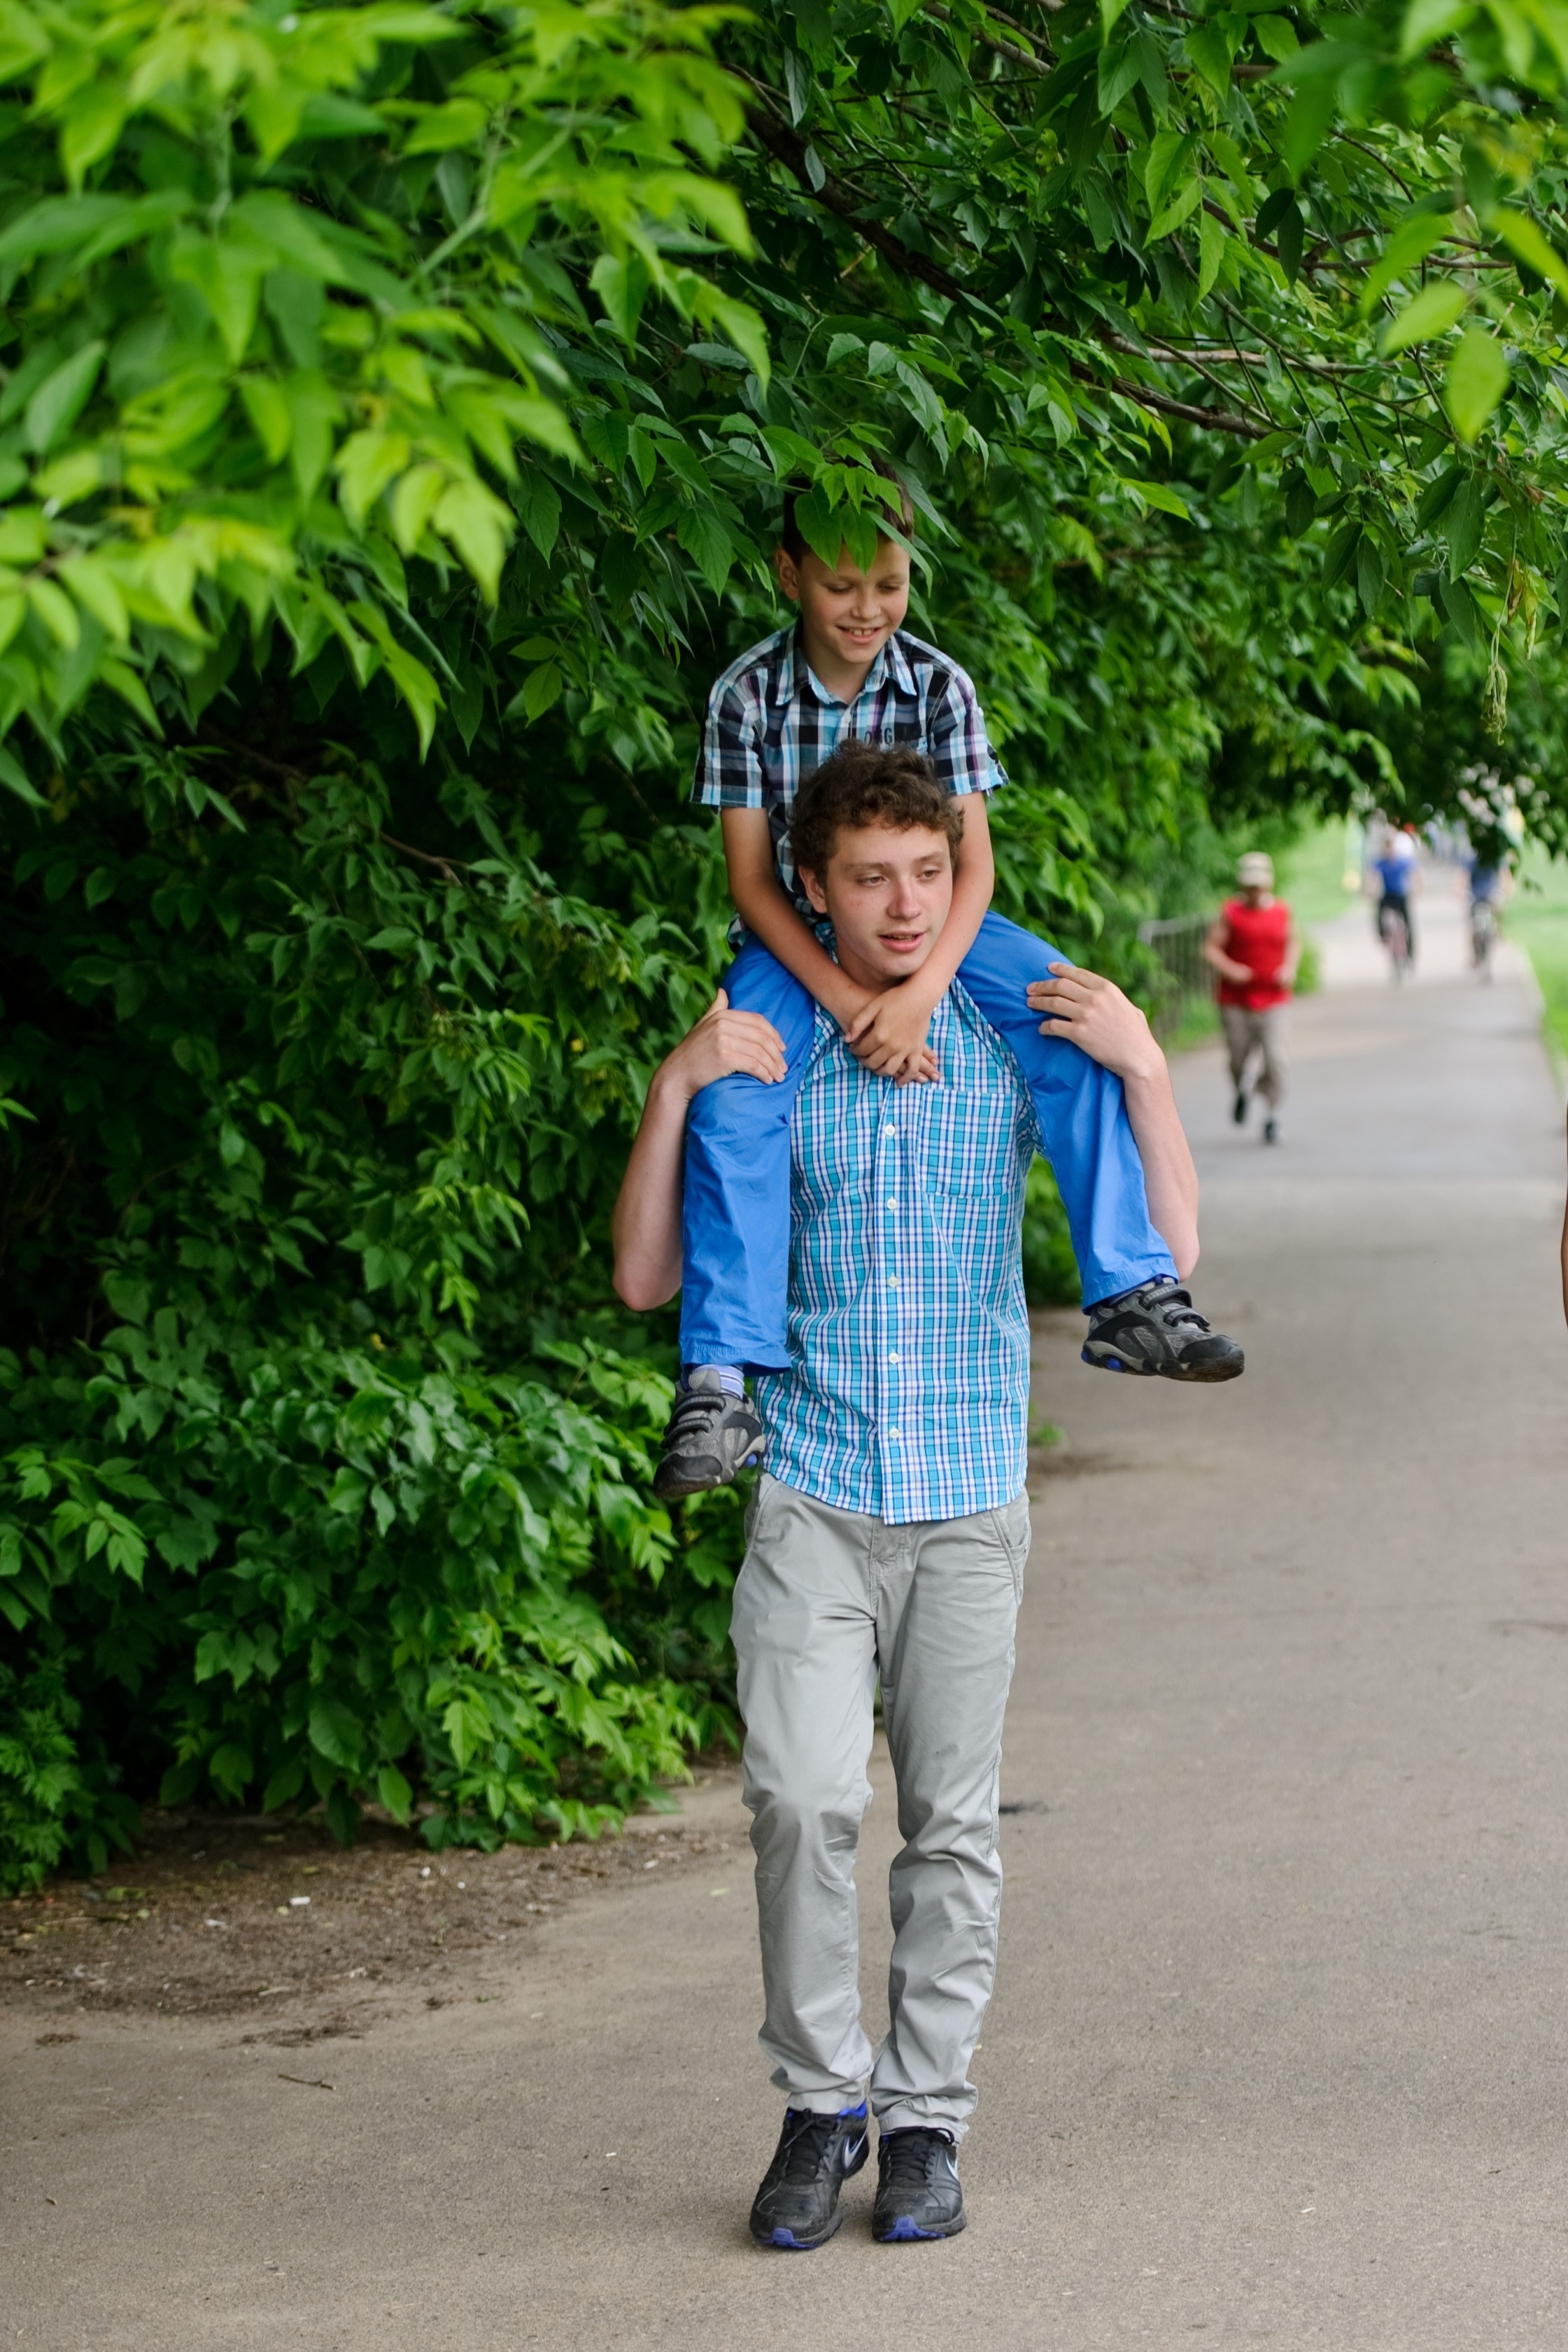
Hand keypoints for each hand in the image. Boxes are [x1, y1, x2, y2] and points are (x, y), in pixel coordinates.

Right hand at [659, 990, 787, 1101]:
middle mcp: (723, 1024)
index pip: (758, 1021)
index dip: (774, 1035)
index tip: (782, 1048)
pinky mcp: (724, 1057)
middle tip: (783, 1067)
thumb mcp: (702, 1025)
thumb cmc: (692, 1053)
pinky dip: (763, 1073)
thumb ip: (715, 1008)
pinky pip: (753, 1064)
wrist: (676, 1075)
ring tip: (778, 1077)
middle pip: (762, 1037)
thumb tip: (723, 991)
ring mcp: (723, 1040)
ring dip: (773, 1066)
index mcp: (722, 1015)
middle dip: (777, 1054)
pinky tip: (767, 1080)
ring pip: (759, 1052)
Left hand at [844, 985, 937, 1083]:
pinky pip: (912, 1069)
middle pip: (873, 1062)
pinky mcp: (917, 1049)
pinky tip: (898, 1083)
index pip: (861, 1050)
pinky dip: (906, 1079)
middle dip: (864, 1061)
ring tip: (876, 1067)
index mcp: (879, 1035)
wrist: (920, 995)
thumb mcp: (873, 1006)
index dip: (854, 1051)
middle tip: (861, 1058)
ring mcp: (906, 1049)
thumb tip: (847, 1040)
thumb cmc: (895, 998)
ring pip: (889, 1069)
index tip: (853, 1049)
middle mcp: (892, 1045)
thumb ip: (858, 1023)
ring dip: (879, 1072)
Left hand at [1025, 962, 1162, 1083]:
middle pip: (1060, 986)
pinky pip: (1053, 1026)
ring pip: (1053, 1003)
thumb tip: (1102, 995)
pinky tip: (1041, 1028)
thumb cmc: (1137, 1034)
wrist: (1138, 1057)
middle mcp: (1094, 998)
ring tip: (1029, 1003)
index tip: (1048, 968)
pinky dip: (1044, 1027)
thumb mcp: (1128, 1007)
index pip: (1077, 974)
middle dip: (1042, 985)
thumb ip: (1112, 999)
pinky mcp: (1078, 1034)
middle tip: (1030, 988)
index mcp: (1107, 988)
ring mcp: (1085, 1015)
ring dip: (1038, 1002)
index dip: (1060, 969)